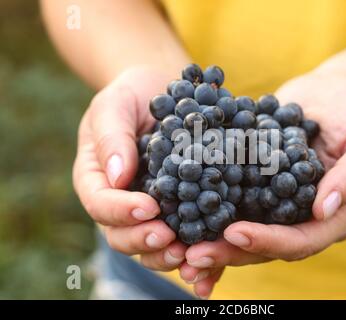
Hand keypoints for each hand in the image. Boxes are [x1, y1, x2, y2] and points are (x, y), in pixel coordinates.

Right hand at [73, 66, 187, 271]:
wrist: (162, 92)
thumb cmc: (132, 96)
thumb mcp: (115, 105)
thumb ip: (112, 137)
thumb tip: (117, 177)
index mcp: (96, 177)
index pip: (100, 202)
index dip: (121, 210)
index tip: (148, 207)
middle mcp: (119, 200)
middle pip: (121, 233)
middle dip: (143, 239)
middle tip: (169, 238)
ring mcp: (148, 207)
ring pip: (148, 242)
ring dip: (165, 253)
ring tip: (187, 252)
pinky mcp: (177, 207)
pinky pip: (179, 231)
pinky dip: (190, 244)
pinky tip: (208, 244)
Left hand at [179, 70, 345, 297]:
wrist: (338, 93)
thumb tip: (324, 209)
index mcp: (332, 217)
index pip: (300, 241)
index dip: (268, 242)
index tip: (234, 233)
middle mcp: (300, 217)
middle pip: (265, 245)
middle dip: (229, 251)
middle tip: (193, 253)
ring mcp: (276, 202)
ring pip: (242, 228)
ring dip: (211, 238)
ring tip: (177, 241)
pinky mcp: (256, 182)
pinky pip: (231, 199)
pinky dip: (206, 208)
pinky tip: (179, 208)